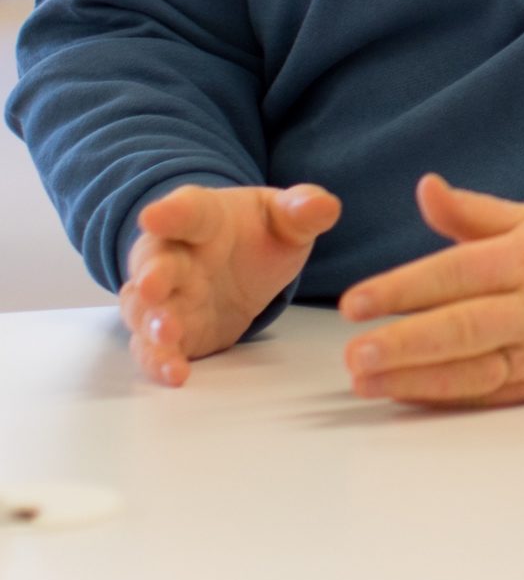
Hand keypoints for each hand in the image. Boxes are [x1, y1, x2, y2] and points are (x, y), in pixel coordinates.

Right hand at [122, 183, 341, 386]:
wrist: (245, 265)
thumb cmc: (259, 232)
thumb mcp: (286, 217)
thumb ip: (302, 210)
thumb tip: (325, 206)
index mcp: (202, 217)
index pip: (187, 211)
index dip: (171, 213)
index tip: (155, 216)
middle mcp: (173, 256)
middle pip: (154, 263)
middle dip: (152, 275)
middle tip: (151, 287)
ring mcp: (167, 297)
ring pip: (144, 310)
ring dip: (152, 323)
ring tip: (167, 334)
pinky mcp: (173, 334)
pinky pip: (154, 348)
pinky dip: (159, 360)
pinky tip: (174, 373)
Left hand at [338, 174, 523, 407]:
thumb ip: (473, 212)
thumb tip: (425, 187)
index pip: (457, 272)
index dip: (403, 287)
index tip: (354, 302)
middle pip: (462, 328)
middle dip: (404, 343)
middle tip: (353, 354)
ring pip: (472, 370)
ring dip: (414, 379)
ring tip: (364, 381)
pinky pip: (486, 395)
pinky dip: (442, 396)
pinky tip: (402, 393)